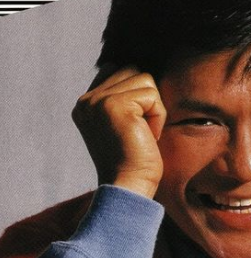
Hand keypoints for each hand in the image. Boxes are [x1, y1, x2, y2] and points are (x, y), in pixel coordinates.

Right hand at [72, 65, 165, 198]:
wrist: (128, 187)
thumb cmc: (132, 163)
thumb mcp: (122, 127)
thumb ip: (123, 99)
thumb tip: (142, 74)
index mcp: (85, 105)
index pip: (116, 70)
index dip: (136, 95)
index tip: (134, 127)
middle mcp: (87, 100)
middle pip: (132, 70)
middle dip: (146, 100)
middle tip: (140, 132)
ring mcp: (99, 101)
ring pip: (145, 80)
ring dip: (153, 109)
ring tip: (143, 134)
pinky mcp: (116, 106)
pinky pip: (153, 96)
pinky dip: (158, 118)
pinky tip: (147, 137)